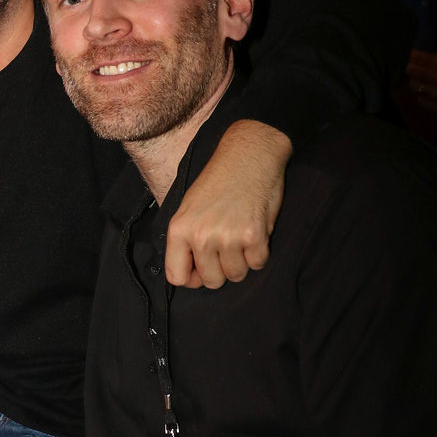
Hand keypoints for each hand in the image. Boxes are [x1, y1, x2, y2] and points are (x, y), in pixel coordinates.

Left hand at [165, 119, 289, 287]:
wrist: (249, 154)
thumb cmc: (218, 181)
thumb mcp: (188, 207)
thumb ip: (185, 241)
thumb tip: (190, 275)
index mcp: (179, 229)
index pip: (177, 277)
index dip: (192, 278)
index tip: (202, 268)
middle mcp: (201, 236)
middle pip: (211, 281)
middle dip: (221, 269)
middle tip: (226, 247)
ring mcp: (228, 237)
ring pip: (236, 275)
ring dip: (241, 261)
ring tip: (240, 236)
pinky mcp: (254, 236)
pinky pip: (258, 264)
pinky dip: (259, 252)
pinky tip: (255, 231)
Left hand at [405, 50, 436, 115]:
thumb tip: (430, 55)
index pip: (435, 61)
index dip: (422, 57)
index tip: (412, 53)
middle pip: (427, 74)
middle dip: (414, 70)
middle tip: (408, 68)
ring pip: (423, 88)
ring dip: (415, 84)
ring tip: (412, 82)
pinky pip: (426, 103)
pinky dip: (421, 98)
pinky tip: (419, 95)